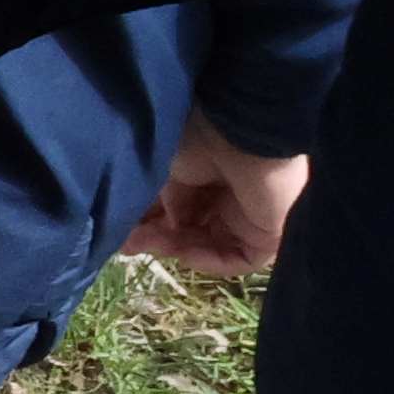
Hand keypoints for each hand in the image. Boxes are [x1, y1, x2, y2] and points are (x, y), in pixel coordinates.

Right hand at [127, 122, 314, 276]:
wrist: (238, 132)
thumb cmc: (199, 138)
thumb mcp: (167, 171)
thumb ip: (164, 203)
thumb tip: (162, 227)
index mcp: (211, 174)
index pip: (182, 209)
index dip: (152, 223)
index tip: (123, 233)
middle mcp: (233, 195)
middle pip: (194, 230)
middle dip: (159, 239)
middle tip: (128, 245)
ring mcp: (252, 215)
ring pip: (212, 245)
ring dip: (178, 250)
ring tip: (153, 246)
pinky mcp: (270, 232)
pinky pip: (240, 259)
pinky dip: (209, 262)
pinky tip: (184, 254)